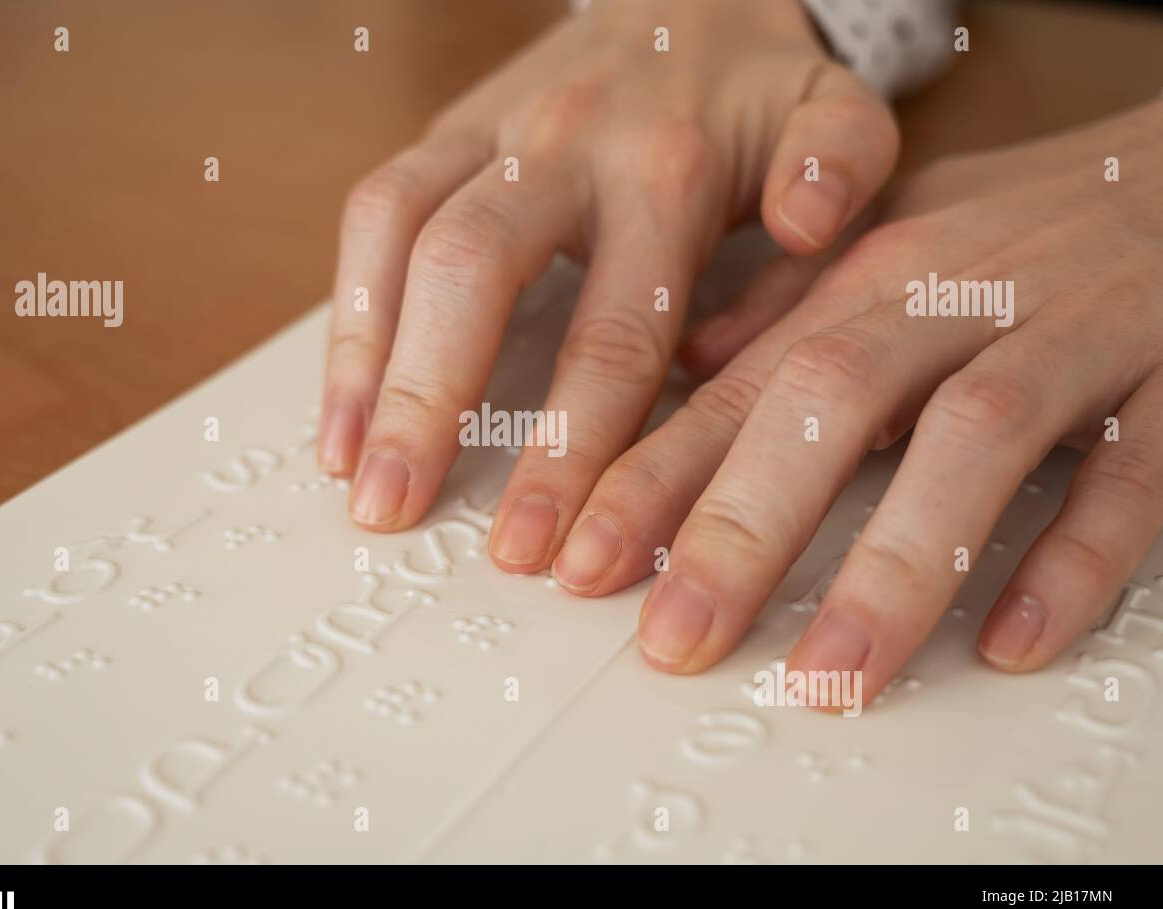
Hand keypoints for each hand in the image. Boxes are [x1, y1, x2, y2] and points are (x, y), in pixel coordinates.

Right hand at [319, 0, 898, 570]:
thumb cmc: (757, 89)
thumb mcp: (833, 107)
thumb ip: (839, 163)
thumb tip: (808, 225)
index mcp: (666, 167)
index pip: (612, 330)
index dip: (572, 447)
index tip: (550, 545)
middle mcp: (560, 144)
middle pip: (472, 272)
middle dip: (432, 404)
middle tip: (399, 514)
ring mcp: (488, 133)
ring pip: (399, 238)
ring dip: (366, 365)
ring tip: (354, 476)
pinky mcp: (442, 135)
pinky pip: (371, 214)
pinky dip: (348, 317)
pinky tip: (343, 409)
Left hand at [580, 98, 1162, 703]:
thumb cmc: (1028, 229)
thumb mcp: (890, 254)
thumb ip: (789, 319)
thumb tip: (683, 373)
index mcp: (870, 285)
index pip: (740, 390)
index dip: (652, 479)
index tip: (580, 563)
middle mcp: (956, 302)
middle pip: (830, 404)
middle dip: (741, 529)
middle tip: (674, 639)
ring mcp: (1071, 334)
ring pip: (972, 438)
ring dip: (895, 564)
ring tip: (829, 675)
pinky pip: (1134, 470)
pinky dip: (1076, 556)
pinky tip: (1014, 639)